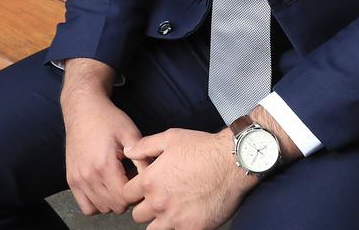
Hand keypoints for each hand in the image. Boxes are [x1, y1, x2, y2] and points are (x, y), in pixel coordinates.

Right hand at [61, 60, 148, 215]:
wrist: (83, 109)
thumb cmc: (108, 119)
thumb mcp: (130, 132)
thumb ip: (141, 156)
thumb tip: (152, 176)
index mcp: (104, 165)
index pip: (124, 197)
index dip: (136, 191)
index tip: (139, 178)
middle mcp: (88, 176)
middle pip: (114, 206)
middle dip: (126, 196)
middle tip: (130, 178)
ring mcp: (77, 180)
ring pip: (100, 208)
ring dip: (112, 200)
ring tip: (118, 180)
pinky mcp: (71, 180)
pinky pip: (86, 207)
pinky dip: (97, 203)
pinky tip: (105, 187)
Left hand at [122, 127, 257, 229]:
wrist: (231, 162)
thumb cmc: (202, 147)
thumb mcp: (171, 137)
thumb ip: (145, 146)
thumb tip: (128, 152)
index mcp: (150, 181)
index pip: (127, 194)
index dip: (134, 190)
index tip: (144, 187)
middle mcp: (158, 203)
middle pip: (138, 215)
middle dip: (146, 206)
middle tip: (161, 196)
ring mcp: (174, 219)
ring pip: (153, 229)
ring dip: (159, 220)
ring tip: (173, 207)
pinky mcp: (191, 229)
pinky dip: (179, 225)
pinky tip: (187, 214)